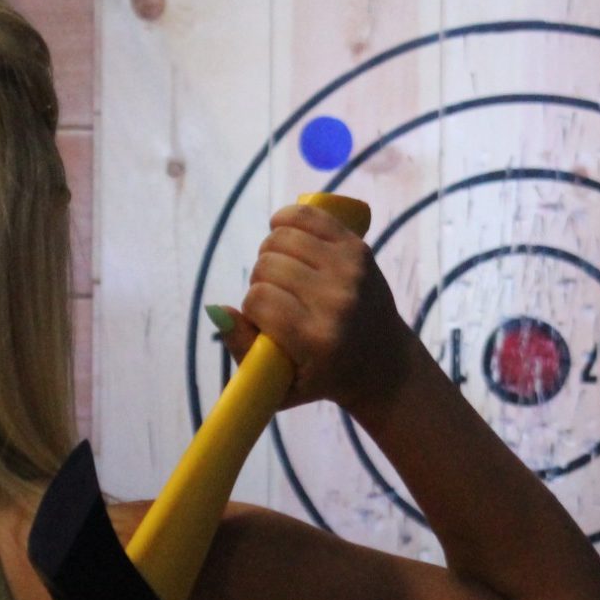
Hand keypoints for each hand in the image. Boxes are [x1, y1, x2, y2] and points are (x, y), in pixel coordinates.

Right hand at [212, 203, 418, 415]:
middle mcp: (336, 302)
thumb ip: (242, 348)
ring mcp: (350, 271)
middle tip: (277, 297)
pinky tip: (283, 234)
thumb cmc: (321, 376)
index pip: (258, 299)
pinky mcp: (358, 248)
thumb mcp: (278, 383)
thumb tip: (217, 308)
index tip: (266, 320)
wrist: (383, 364)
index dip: (253, 308)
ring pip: (282, 238)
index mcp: (316, 339)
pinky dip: (286, 221)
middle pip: (268, 265)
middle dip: (261, 280)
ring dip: (271, 253)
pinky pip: (307, 216)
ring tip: (282, 271)